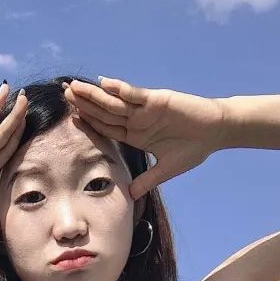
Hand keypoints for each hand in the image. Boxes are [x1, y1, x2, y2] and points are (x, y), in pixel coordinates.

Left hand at [65, 77, 226, 198]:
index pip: (106, 128)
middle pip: (105, 111)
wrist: (216, 132)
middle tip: (63, 93)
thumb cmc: (193, 148)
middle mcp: (137, 120)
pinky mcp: (157, 99)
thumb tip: (131, 196)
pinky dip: (121, 89)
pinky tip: (104, 84)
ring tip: (75, 87)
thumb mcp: (167, 169)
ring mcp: (145, 109)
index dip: (88, 123)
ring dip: (94, 94)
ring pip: (114, 101)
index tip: (70, 118)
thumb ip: (148, 180)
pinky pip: (135, 94)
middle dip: (84, 103)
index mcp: (136, 135)